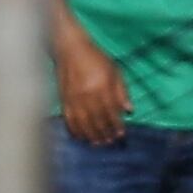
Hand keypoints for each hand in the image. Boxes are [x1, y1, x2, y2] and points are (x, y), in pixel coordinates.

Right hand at [58, 27, 130, 143]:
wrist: (70, 49)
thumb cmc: (95, 58)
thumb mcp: (114, 70)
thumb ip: (122, 91)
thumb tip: (129, 111)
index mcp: (102, 87)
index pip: (111, 113)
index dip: (117, 126)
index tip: (121, 134)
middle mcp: (88, 96)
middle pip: (97, 121)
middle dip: (105, 134)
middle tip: (110, 142)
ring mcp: (74, 100)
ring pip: (83, 124)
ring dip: (91, 136)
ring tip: (98, 143)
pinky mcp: (63, 100)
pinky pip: (69, 120)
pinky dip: (75, 130)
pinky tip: (80, 137)